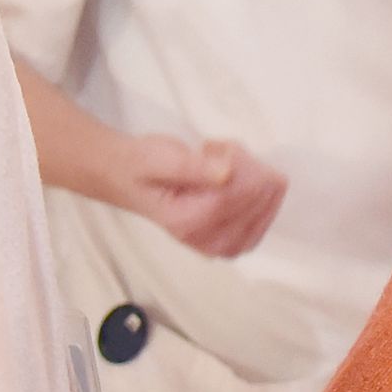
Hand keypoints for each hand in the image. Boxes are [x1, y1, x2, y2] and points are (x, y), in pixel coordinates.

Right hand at [118, 133, 286, 257]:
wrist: (128, 177)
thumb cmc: (142, 165)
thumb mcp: (161, 156)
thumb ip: (193, 167)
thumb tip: (226, 173)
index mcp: (185, 222)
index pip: (233, 196)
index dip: (240, 166)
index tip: (220, 146)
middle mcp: (202, 241)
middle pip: (252, 204)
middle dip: (248, 170)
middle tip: (221, 151)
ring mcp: (217, 245)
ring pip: (263, 213)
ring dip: (257, 181)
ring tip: (228, 163)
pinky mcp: (227, 240)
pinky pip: (261, 221)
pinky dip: (261, 196)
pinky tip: (242, 177)